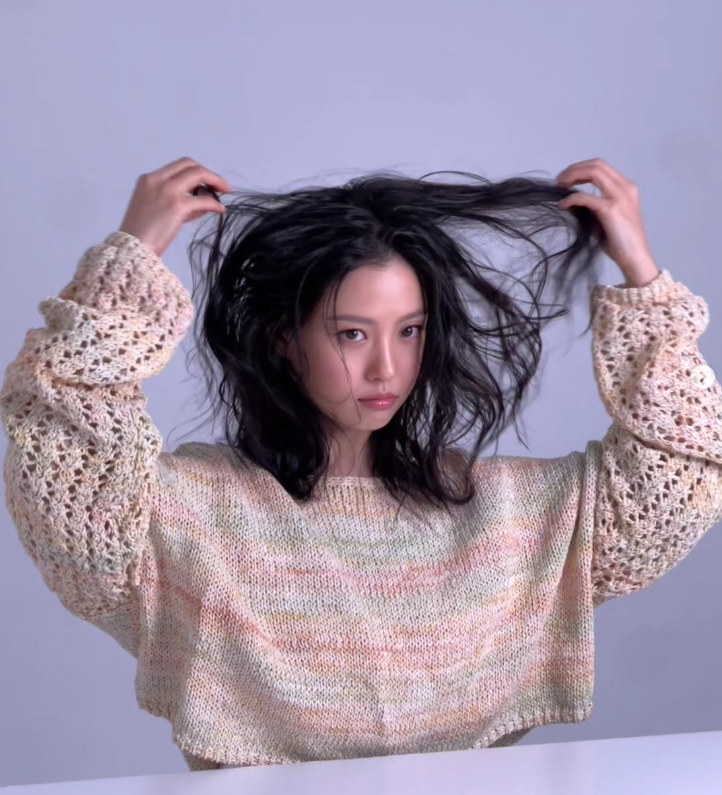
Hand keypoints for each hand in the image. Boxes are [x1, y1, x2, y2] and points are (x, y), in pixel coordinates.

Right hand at [119, 157, 231, 257]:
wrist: (131, 250)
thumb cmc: (140, 236)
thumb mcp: (154, 210)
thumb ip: (176, 202)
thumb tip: (201, 200)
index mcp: (148, 180)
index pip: (177, 166)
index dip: (196, 171)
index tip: (206, 182)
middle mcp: (157, 180)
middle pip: (189, 164)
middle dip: (208, 173)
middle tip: (220, 186)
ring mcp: (167, 191)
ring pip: (198, 174)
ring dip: (215, 182)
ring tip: (222, 194)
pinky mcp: (177, 206)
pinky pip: (203, 200)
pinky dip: (214, 204)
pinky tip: (219, 210)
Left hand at [556, 158, 659, 286]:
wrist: (635, 258)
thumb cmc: (620, 242)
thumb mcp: (605, 218)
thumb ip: (592, 206)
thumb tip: (570, 200)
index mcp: (626, 188)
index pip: (601, 167)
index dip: (580, 168)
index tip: (565, 179)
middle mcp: (625, 188)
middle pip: (597, 165)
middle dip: (574, 169)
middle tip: (559, 181)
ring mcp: (620, 197)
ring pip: (593, 173)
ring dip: (573, 176)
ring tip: (559, 186)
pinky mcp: (611, 209)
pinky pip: (585, 197)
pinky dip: (571, 198)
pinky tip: (562, 205)